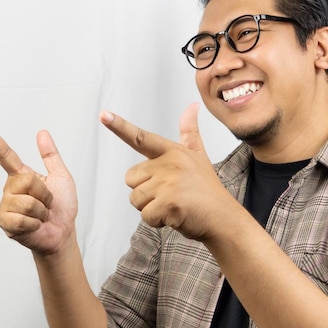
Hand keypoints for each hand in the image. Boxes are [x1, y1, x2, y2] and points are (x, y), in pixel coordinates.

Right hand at [0, 124, 77, 255]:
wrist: (63, 232)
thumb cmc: (62, 206)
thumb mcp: (61, 177)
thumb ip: (51, 156)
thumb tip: (42, 133)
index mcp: (22, 176)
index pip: (6, 157)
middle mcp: (10, 189)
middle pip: (26, 181)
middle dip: (44, 194)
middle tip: (47, 203)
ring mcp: (6, 206)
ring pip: (26, 202)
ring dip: (41, 210)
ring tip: (41, 215)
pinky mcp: (5, 223)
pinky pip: (22, 218)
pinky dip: (35, 223)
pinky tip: (34, 226)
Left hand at [100, 103, 233, 240]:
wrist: (223, 219)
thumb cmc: (207, 191)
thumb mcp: (199, 156)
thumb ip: (190, 132)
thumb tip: (191, 106)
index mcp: (173, 151)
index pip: (142, 138)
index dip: (120, 126)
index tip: (104, 115)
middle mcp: (170, 163)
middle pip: (131, 178)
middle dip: (145, 192)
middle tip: (169, 195)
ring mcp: (170, 183)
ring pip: (135, 199)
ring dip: (150, 208)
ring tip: (174, 205)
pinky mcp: (169, 203)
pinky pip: (145, 215)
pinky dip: (157, 221)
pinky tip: (175, 216)